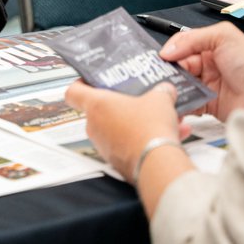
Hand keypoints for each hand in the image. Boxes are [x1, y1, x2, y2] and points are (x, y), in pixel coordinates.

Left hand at [63, 81, 183, 181]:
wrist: (157, 163)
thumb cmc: (149, 128)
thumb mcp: (160, 98)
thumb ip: (160, 91)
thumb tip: (165, 91)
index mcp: (97, 105)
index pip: (73, 92)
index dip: (80, 84)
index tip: (89, 81)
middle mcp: (95, 126)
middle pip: (100, 111)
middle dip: (120, 105)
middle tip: (137, 100)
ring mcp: (104, 146)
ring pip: (118, 129)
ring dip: (136, 124)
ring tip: (161, 119)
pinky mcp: (116, 161)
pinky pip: (129, 145)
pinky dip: (145, 140)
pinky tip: (169, 135)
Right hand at [161, 22, 243, 120]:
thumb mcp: (224, 36)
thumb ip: (193, 38)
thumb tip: (168, 50)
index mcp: (210, 46)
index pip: (181, 46)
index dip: (170, 52)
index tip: (161, 60)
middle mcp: (207, 65)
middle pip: (177, 67)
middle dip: (168, 72)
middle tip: (162, 78)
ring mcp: (206, 85)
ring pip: (179, 86)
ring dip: (172, 89)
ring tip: (167, 91)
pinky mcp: (207, 105)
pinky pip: (187, 104)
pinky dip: (179, 105)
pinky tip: (176, 104)